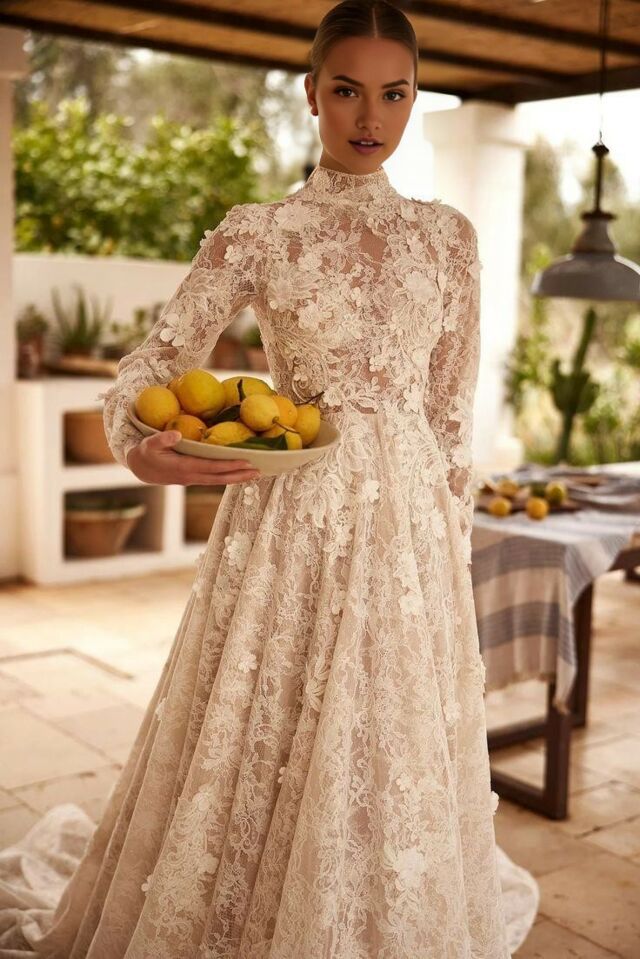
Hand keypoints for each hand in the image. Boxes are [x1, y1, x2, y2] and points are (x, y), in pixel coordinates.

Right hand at [126, 431, 261, 485]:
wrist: (141, 469)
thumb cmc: (145, 453)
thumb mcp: (149, 444)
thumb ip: (162, 439)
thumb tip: (176, 434)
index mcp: (183, 467)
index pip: (211, 467)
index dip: (229, 465)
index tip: (245, 462)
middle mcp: (191, 476)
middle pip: (220, 477)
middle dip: (239, 475)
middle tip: (259, 472)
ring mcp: (193, 479)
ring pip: (219, 480)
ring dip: (237, 478)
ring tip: (255, 475)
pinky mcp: (194, 478)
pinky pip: (215, 478)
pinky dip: (228, 476)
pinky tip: (240, 473)